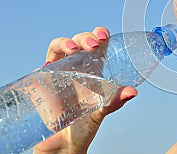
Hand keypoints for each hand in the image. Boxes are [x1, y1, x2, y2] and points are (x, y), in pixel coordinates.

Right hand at [33, 27, 137, 153]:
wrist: (63, 147)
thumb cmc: (85, 127)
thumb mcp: (101, 112)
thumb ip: (115, 101)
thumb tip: (133, 92)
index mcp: (94, 70)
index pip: (98, 44)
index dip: (99, 34)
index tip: (104, 35)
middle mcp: (76, 68)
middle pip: (79, 41)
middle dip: (85, 37)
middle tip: (93, 44)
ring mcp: (59, 73)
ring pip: (59, 47)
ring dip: (65, 42)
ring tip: (73, 49)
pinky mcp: (43, 82)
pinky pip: (43, 65)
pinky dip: (46, 60)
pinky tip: (49, 65)